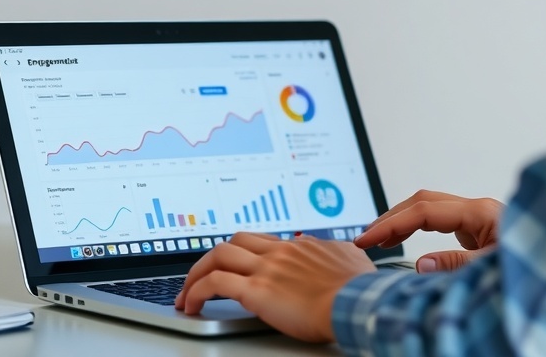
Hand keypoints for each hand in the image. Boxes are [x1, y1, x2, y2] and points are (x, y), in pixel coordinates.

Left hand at [175, 232, 375, 342]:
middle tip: (200, 278)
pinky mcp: (256, 291)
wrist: (357, 303)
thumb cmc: (358, 288)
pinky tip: (192, 306)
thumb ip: (335, 250)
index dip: (239, 253)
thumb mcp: (351, 258)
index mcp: (297, 247)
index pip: (258, 240)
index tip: (230, 267)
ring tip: (187, 294)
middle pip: (232, 242)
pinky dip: (196, 292)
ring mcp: (265, 269)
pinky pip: (214, 284)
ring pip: (217, 257)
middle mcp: (278, 252)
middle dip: (211, 259)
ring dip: (196, 274)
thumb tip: (328, 247)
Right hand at [353, 190, 503, 272]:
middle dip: (391, 217)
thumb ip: (458, 265)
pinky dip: (419, 228)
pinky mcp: (483, 230)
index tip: (367, 239)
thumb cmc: (543, 267)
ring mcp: (482, 218)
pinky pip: (443, 222)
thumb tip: (422, 262)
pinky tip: (408, 240)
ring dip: (403, 221)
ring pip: (432, 210)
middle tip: (364, 237)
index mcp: (483, 213)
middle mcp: (481, 211)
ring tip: (378, 238)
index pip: (425, 211)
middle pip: (424, 202)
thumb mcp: (497, 270)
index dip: (392, 225)